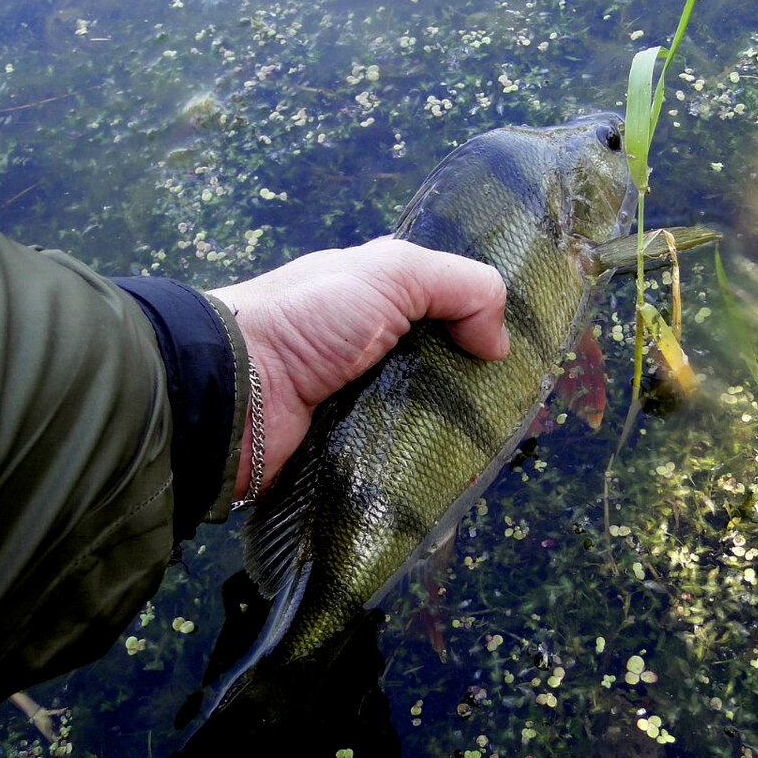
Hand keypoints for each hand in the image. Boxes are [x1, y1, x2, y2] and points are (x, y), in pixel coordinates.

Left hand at [208, 237, 508, 497]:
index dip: (485, 327)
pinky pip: (401, 466)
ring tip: (497, 457)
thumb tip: (500, 343)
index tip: (526, 356)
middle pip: (445, 373)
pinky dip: (428, 473)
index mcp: (379, 300)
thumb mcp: (390, 272)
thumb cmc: (310, 318)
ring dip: (460, 439)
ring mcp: (362, 406)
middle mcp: (374, 352)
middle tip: (520, 418)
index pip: (449, 310)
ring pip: (429, 423)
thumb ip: (460, 286)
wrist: (232, 392)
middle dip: (481, 393)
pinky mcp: (350, 457)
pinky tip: (460, 484)